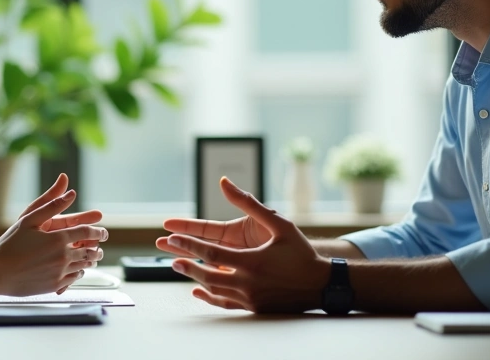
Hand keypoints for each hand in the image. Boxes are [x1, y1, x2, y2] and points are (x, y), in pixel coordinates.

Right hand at [0, 182, 107, 296]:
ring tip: (92, 257)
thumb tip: (70, 192)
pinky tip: (76, 269)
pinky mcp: (55, 285)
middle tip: (100, 246)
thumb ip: (52, 205)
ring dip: (90, 260)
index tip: (103, 232)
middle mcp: (63, 256)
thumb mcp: (29, 220)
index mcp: (58, 238)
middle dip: (97, 248)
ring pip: (84, 265)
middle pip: (89, 251)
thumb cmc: (10, 244)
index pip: (87, 233)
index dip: (98, 231)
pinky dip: (79, 272)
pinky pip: (74, 278)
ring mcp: (60, 272)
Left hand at [155, 177, 328, 312]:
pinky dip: (209, 298)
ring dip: (194, 278)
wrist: (321, 284)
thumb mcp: (278, 222)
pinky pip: (225, 304)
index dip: (188, 244)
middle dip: (185, 263)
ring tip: (178, 267)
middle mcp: (248, 282)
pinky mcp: (254, 307)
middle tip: (168, 255)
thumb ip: (249, 203)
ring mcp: (250, 298)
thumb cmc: (301, 251)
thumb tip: (224, 182)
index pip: (210, 252)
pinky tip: (197, 292)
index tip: (170, 237)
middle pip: (206, 274)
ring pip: (213, 289)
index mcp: (252, 261)